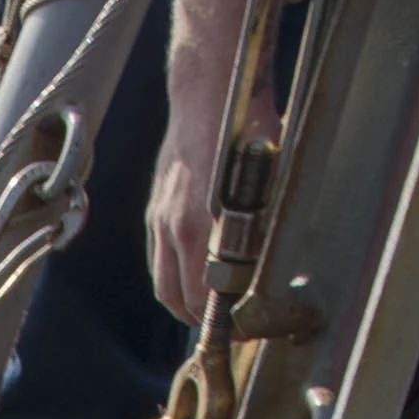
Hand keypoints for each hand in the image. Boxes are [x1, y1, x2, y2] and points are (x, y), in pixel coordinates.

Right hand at [146, 79, 238, 328]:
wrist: (208, 88)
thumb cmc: (243, 127)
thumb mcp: (263, 183)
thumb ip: (253, 231)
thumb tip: (258, 268)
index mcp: (198, 225)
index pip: (200, 299)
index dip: (220, 322)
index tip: (240, 330)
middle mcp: (171, 226)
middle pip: (174, 299)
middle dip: (198, 321)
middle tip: (225, 327)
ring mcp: (158, 217)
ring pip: (163, 280)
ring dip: (183, 301)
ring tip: (208, 307)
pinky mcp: (155, 206)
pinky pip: (159, 256)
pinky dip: (175, 273)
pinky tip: (194, 270)